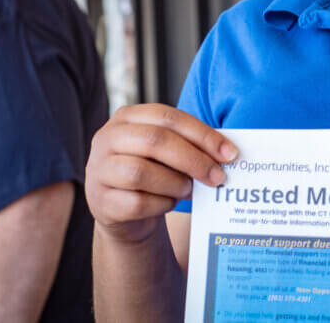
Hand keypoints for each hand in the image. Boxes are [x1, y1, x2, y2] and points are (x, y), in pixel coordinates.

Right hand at [85, 104, 237, 243]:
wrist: (124, 212)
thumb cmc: (153, 172)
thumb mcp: (166, 151)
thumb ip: (188, 144)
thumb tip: (226, 152)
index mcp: (127, 117)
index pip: (168, 117)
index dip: (202, 134)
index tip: (230, 153)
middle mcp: (107, 138)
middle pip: (154, 141)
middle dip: (194, 159)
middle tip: (219, 176)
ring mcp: (99, 170)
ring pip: (142, 172)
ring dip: (176, 183)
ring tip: (190, 189)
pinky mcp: (101, 201)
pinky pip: (137, 203)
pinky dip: (162, 204)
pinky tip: (169, 203)